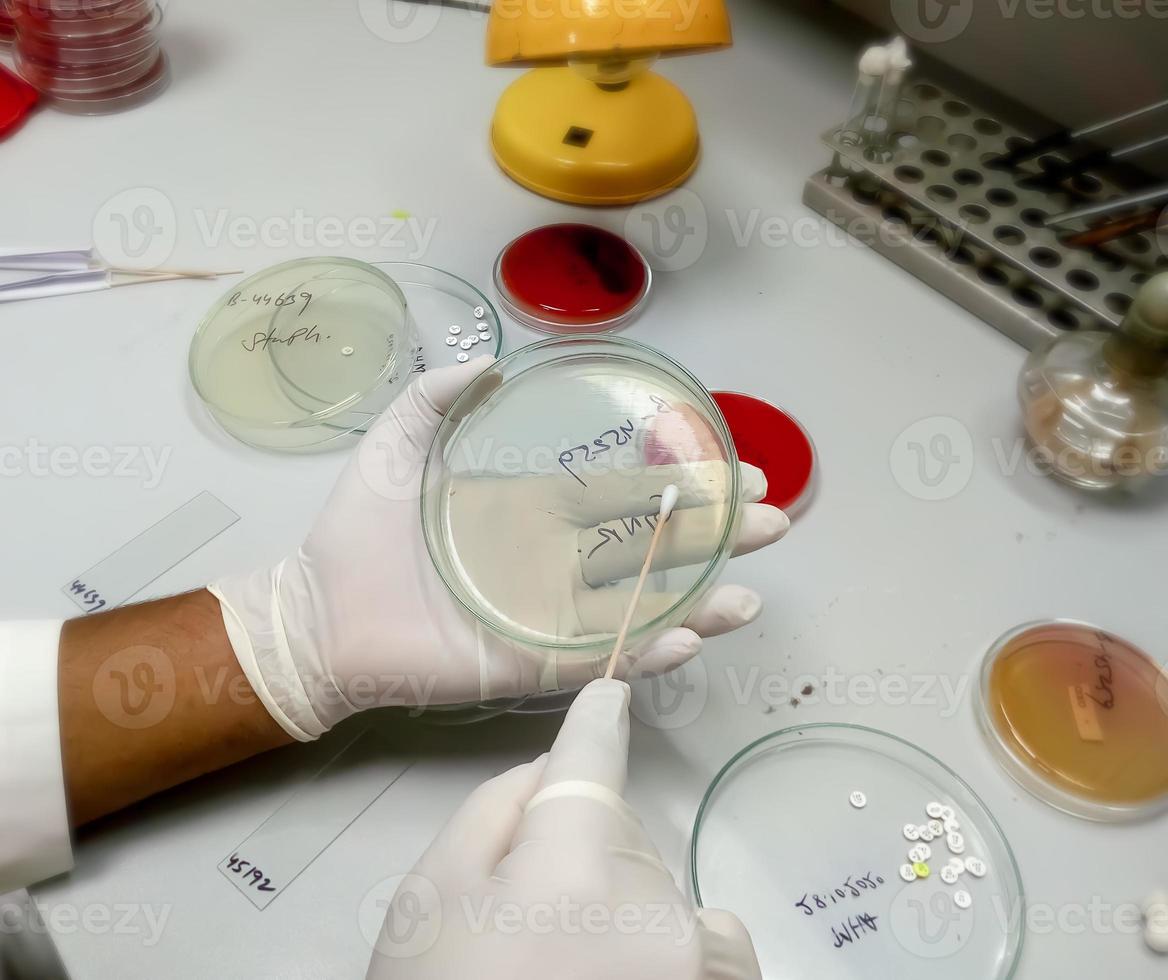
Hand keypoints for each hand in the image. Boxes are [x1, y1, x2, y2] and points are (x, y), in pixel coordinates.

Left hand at [211, 358, 787, 739]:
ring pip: (637, 610)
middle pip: (650, 550)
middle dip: (713, 538)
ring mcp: (543, 618)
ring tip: (750, 597)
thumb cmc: (355, 534)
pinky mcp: (523, 665)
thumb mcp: (394, 444)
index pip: (625, 496)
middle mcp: (552, 565)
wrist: (315, 612)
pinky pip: (594, 660)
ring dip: (697, 605)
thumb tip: (483, 358)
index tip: (737, 472)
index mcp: (533, 515)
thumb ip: (434, 399)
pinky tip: (687, 639)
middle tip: (773, 525)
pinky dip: (641, 652)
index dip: (681, 484)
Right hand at [366, 679, 761, 978]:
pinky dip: (678, 947)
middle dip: (584, 854)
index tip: (613, 693)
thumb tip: (549, 771)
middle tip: (531, 925)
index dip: (597, 722)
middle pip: (623, 833)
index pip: (593, 761)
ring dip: (632, 903)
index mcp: (576, 865)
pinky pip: (711, 938)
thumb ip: (492, 813)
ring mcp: (699, 960)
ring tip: (575, 966)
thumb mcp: (430, 904)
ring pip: (665, 884)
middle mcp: (658, 904)